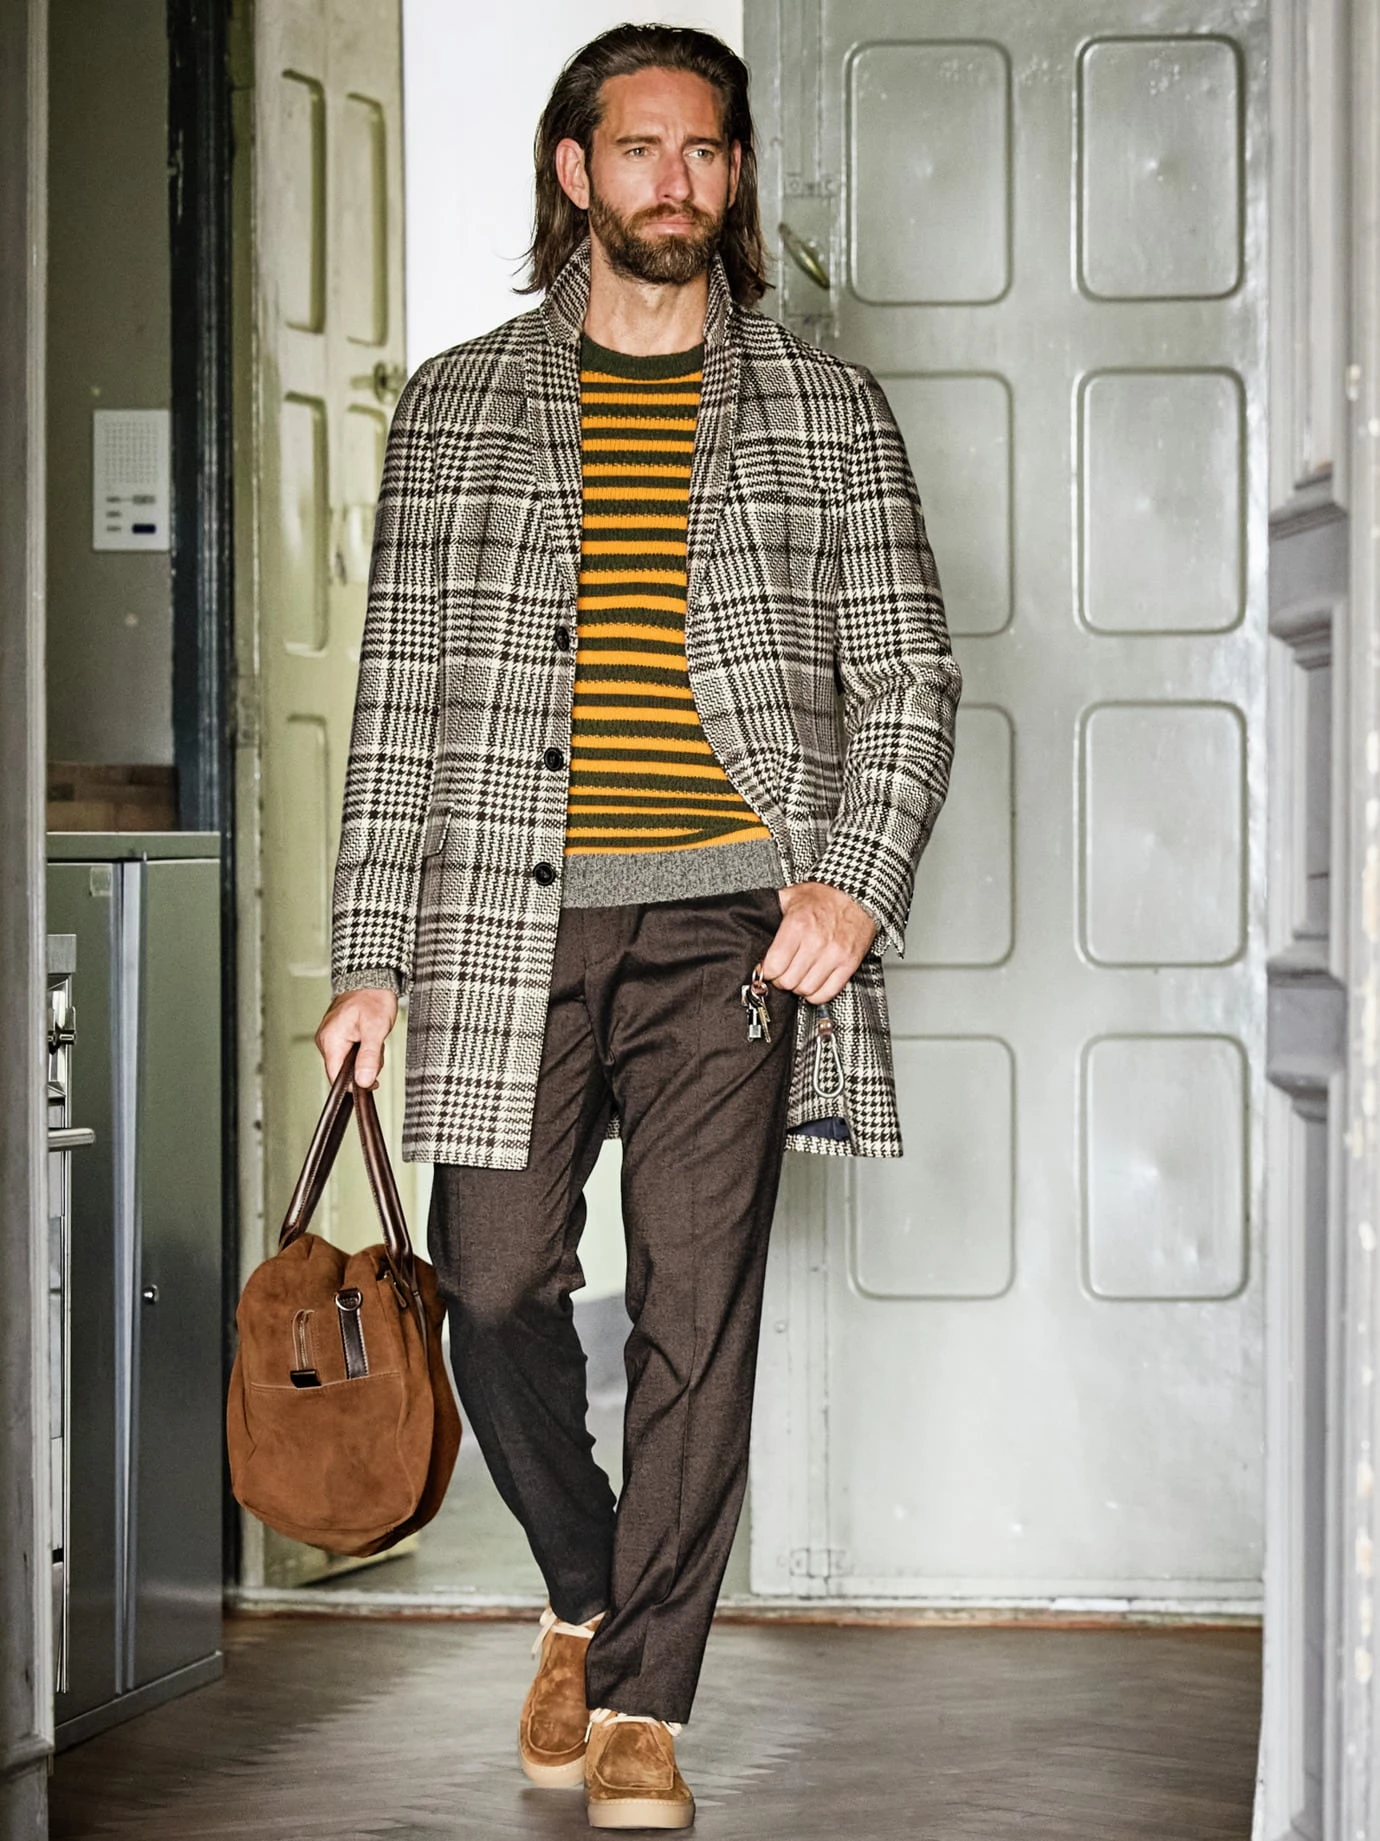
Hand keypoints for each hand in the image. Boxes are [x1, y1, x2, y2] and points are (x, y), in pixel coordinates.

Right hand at [314, 988, 398, 1088]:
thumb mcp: (376, 1029)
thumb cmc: (373, 999)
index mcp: (330, 1041)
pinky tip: (367, 1038)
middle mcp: (325, 1040)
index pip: (335, 1077)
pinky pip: (348, 1052)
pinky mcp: (336, 1035)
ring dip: (364, 1057)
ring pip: (347, 1062)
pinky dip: (361, 1049)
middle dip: (363, 1067)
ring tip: (372, 1039)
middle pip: (343, 1071)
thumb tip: (363, 1081)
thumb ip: (369, 1057)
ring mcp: (330, 1037)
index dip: (354, 1085)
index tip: (371, 1081)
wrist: (372, 980)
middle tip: (376, 1049)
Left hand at [760, 882, 877, 1004]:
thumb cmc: (824, 897)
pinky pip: (828, 993)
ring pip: (806, 990)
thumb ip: (771, 911)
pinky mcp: (849, 964)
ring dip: (798, 987)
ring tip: (798, 976)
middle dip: (781, 980)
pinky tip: (813, 982)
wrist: (857, 895)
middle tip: (782, 973)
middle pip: (788, 981)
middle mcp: (816, 941)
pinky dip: (817, 994)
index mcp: (798, 925)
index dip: (767, 971)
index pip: (774, 966)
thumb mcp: (792, 896)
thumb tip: (750, 924)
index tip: (768, 968)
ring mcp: (834, 955)